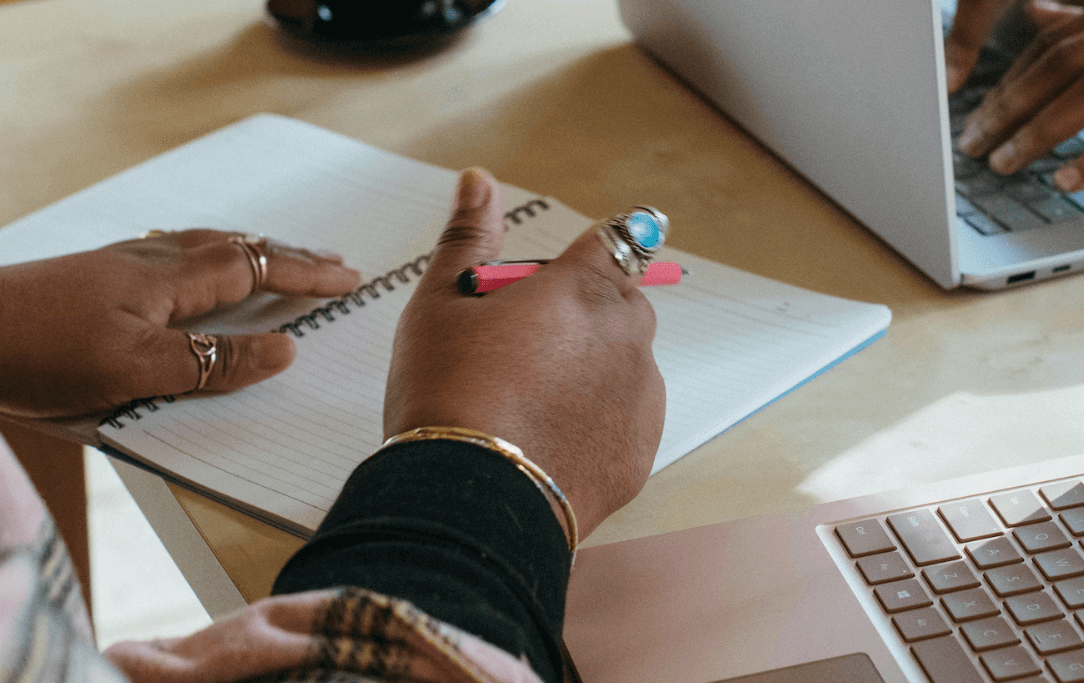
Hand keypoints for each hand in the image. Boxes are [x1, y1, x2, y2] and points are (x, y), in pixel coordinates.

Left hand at [0, 231, 361, 417]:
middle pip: (233, 247)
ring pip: (201, 248)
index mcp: (166, 280)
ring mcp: (116, 265)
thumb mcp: (133, 371)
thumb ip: (209, 363)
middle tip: (329, 263)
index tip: (347, 278)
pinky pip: (169, 255)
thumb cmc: (36, 353)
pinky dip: (205, 257)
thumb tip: (282, 351)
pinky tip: (190, 268)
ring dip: (248, 252)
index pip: (254, 269)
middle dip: (286, 256)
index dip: (303, 275)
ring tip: (276, 260)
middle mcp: (147, 261)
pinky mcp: (90, 278)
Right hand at [383, 169, 665, 540]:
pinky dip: (596, 422)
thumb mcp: (441, 303)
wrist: (468, 500)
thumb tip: (480, 181)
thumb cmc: (448, 393)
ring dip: (590, 370)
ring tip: (524, 404)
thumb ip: (469, 236)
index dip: (590, 253)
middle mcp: (627, 335)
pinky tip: (544, 439)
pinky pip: (624, 420)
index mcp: (583, 287)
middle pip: (618, 304)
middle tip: (515, 350)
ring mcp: (641, 396)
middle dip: (579, 316)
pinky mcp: (641, 451)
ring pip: (623, 364)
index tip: (568, 274)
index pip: (618, 239)